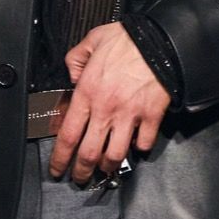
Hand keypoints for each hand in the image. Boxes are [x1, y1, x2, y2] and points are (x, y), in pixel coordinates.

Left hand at [51, 23, 169, 185]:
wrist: (161, 40)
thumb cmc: (128, 40)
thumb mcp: (92, 41)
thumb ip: (75, 59)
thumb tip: (72, 75)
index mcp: (87, 93)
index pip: (67, 135)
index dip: (60, 158)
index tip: (57, 168)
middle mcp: (106, 109)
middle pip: (89, 154)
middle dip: (81, 172)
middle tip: (79, 178)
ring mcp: (130, 116)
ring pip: (115, 155)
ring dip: (108, 166)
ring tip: (104, 169)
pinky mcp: (151, 117)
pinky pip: (144, 143)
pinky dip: (139, 149)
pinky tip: (135, 147)